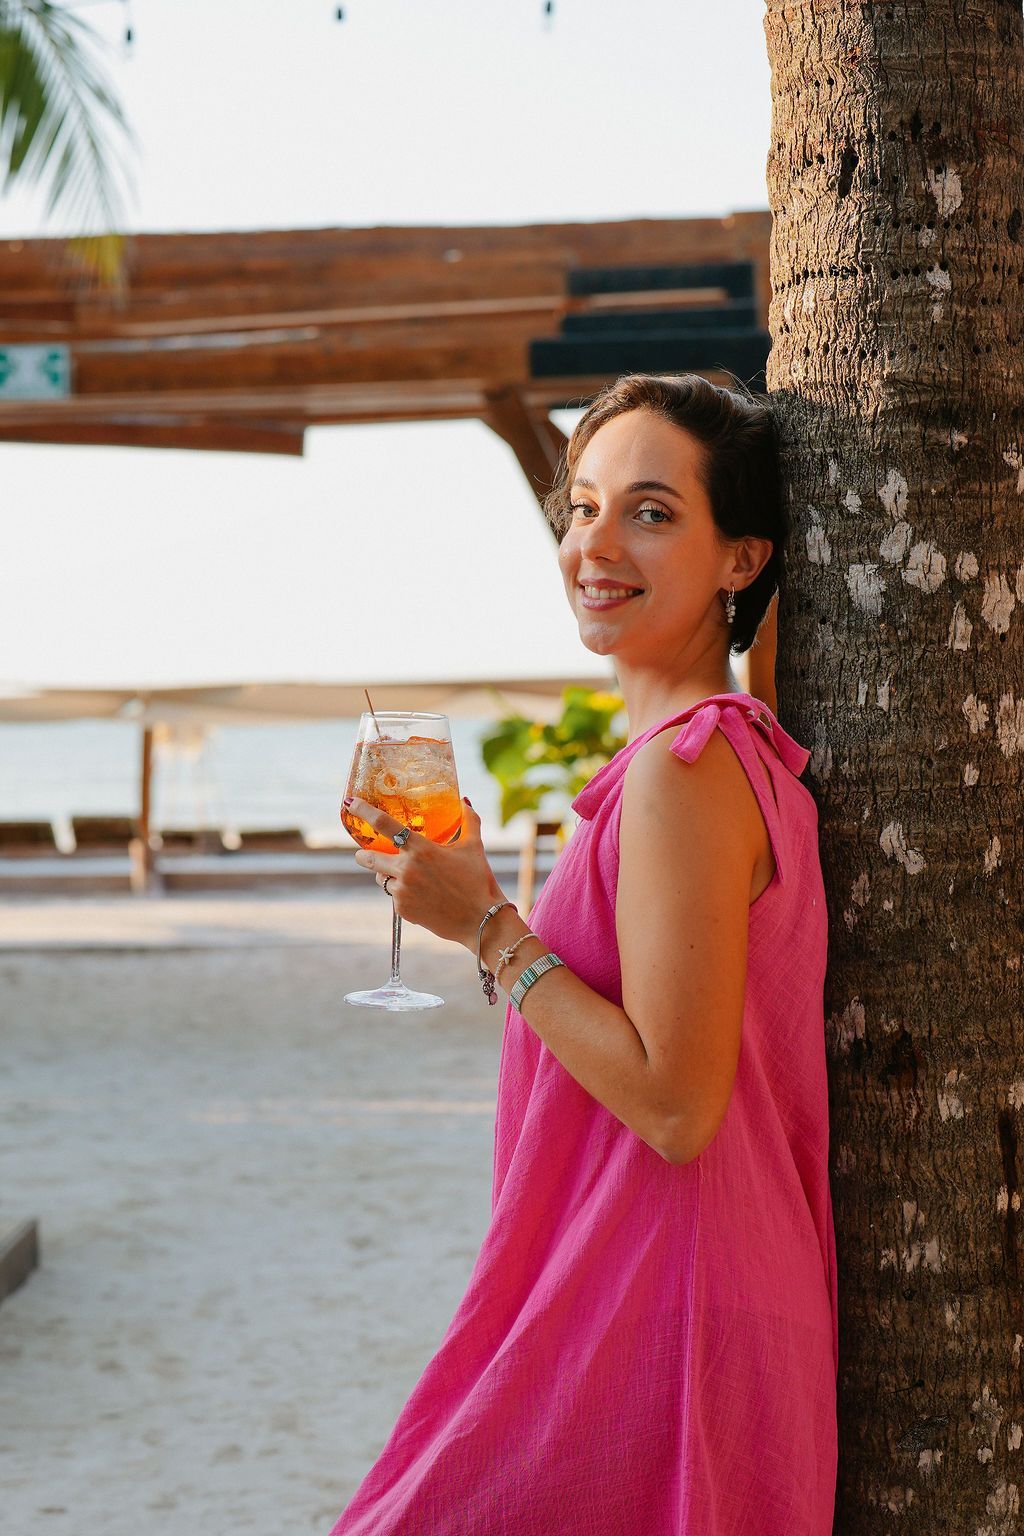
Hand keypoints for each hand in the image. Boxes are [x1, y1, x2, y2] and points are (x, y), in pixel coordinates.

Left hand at [347, 795, 505, 951]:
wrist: (481, 921)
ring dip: (387, 875)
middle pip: (370, 858)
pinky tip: (421, 896)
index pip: (384, 824)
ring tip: (407, 877)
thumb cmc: (478, 881)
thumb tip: (464, 800)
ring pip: (381, 879)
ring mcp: (402, 891)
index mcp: (421, 849)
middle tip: (361, 854)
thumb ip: (468, 820)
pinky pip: (394, 896)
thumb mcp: (474, 846)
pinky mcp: (402, 910)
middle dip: (363, 855)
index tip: (349, 803)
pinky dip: (401, 893)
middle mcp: (406, 869)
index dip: (364, 811)